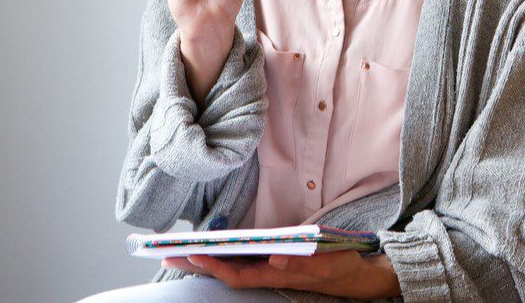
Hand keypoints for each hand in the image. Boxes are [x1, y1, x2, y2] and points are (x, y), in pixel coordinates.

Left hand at [161, 250, 400, 299]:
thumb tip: (274, 258)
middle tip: (168, 252)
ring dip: (208, 260)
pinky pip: (243, 262)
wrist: (356, 275)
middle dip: (199, 263)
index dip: (214, 266)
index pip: (238, 274)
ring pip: (233, 267)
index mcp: (278, 274)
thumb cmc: (340, 265)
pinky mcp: (275, 264)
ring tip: (182, 249)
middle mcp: (269, 273)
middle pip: (227, 271)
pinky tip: (214, 249)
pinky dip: (225, 256)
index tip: (193, 254)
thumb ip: (301, 262)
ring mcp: (271, 270)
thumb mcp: (326, 262)